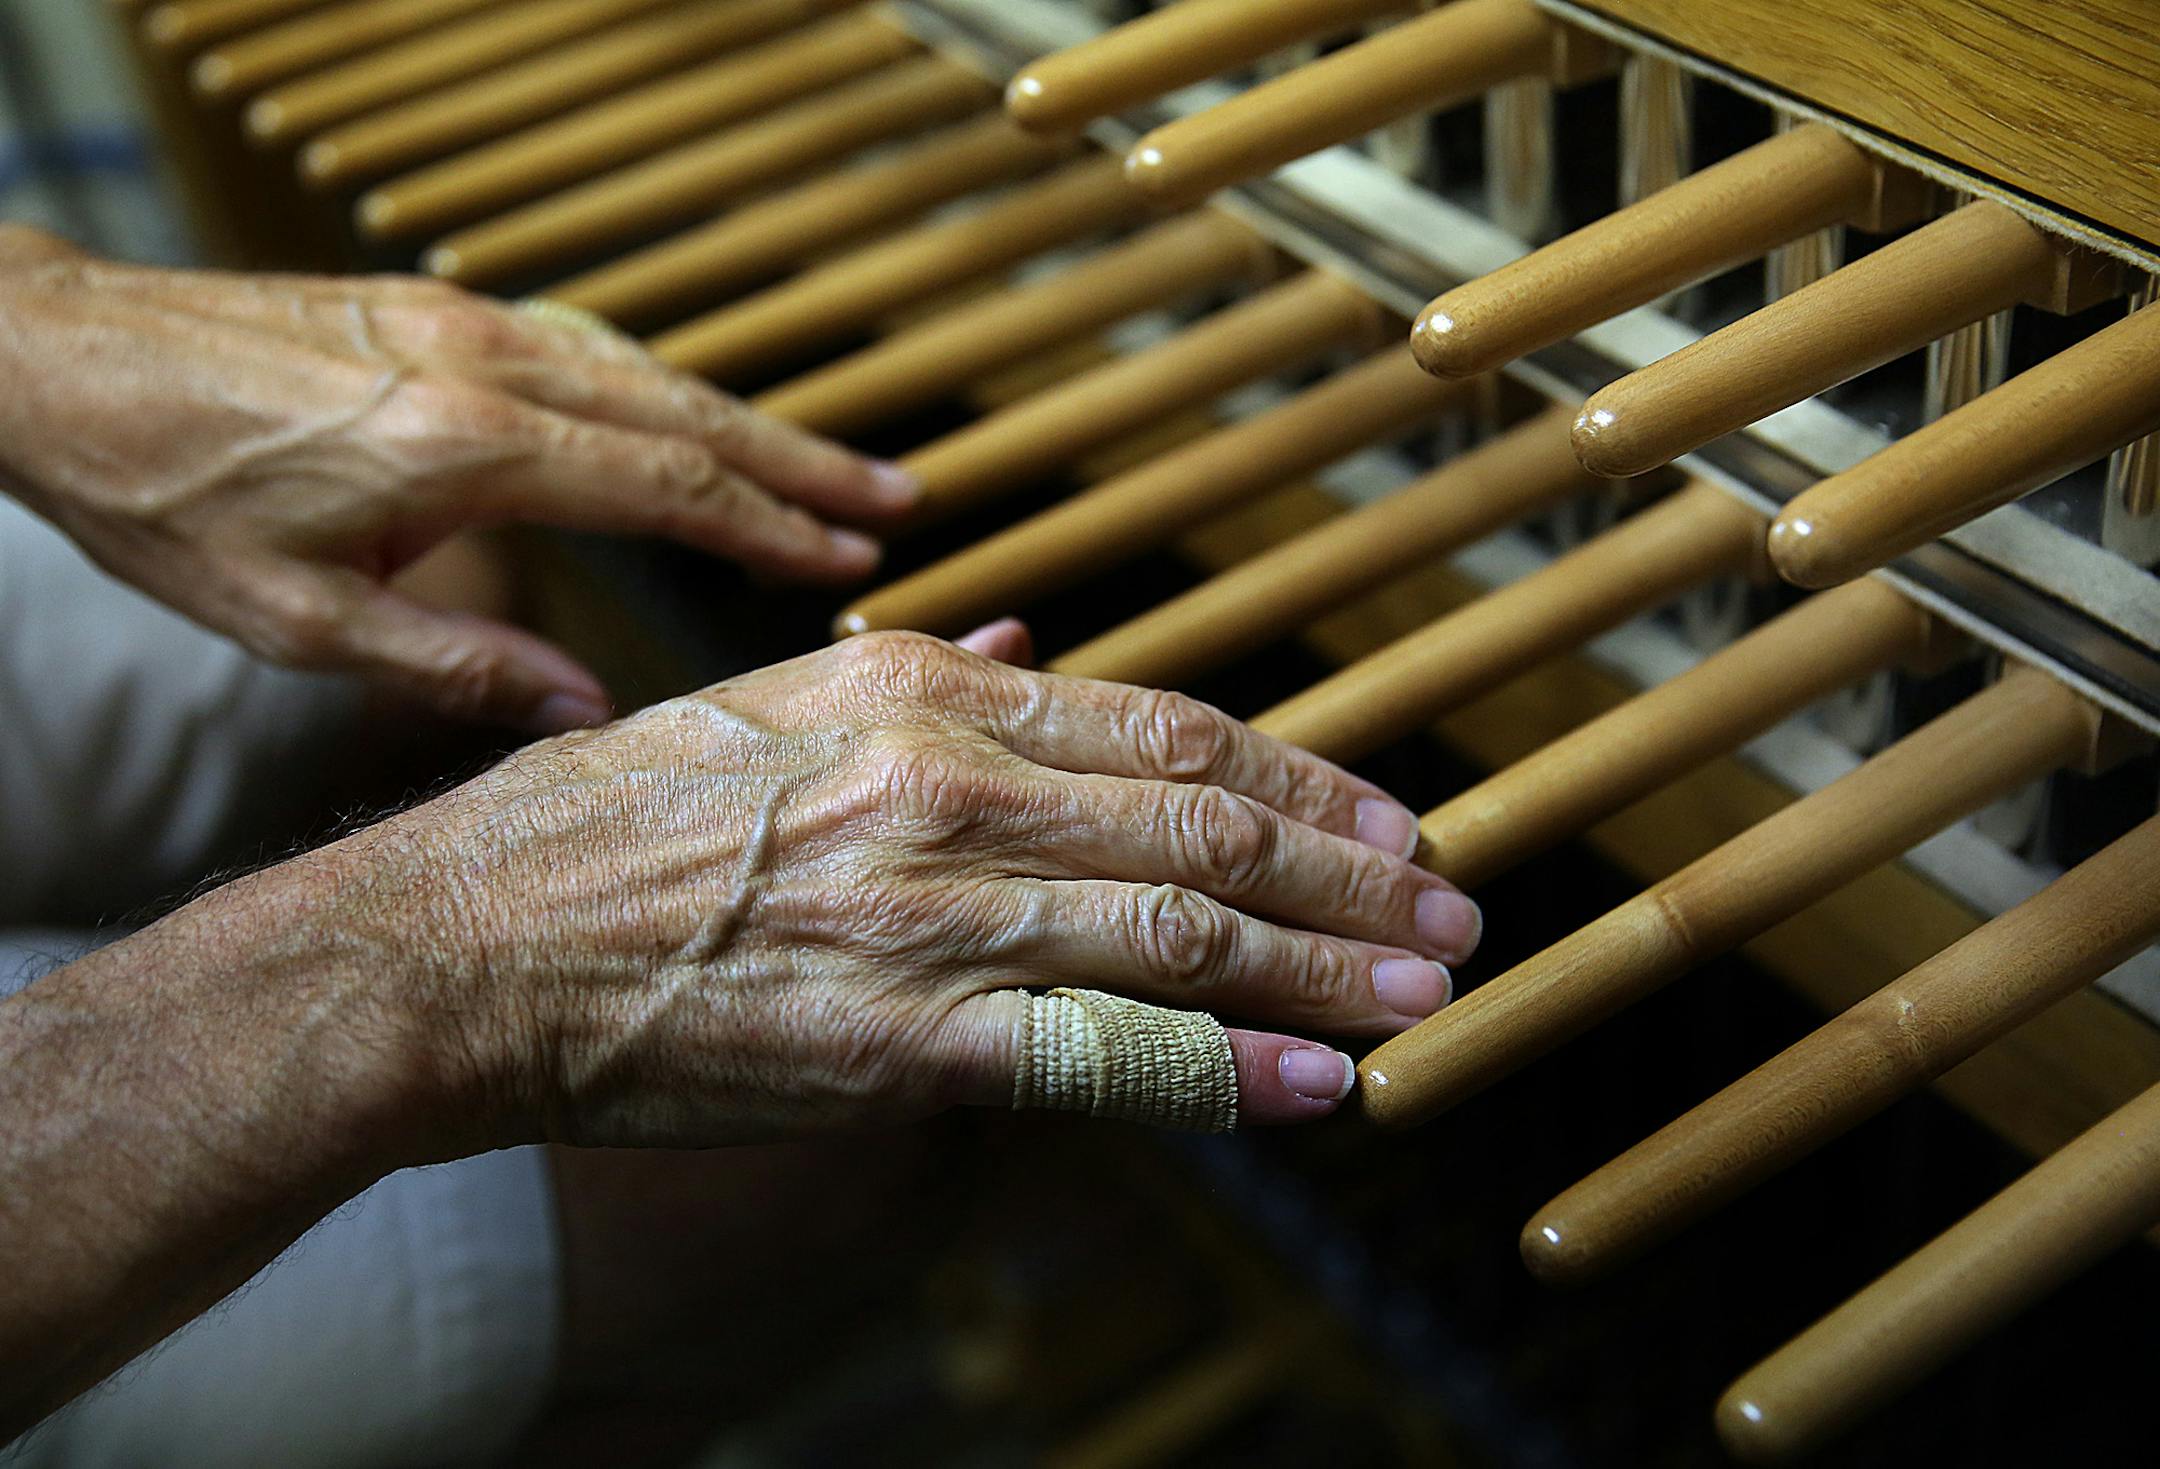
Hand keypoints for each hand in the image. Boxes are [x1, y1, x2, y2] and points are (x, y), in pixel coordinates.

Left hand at [0, 227, 916, 732]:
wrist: (55, 355)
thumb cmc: (165, 494)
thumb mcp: (298, 621)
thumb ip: (454, 665)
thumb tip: (580, 717)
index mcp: (466, 447)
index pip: (666, 488)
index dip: (771, 528)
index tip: (852, 558)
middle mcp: (487, 367)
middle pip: (687, 416)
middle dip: (801, 463)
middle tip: (898, 500)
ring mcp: (464, 324)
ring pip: (646, 370)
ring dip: (746, 420)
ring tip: (828, 466)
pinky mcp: (435, 311)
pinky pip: (587, 344)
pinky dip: (662, 387)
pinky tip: (691, 417)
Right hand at [364, 633, 1480, 1147]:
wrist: (463, 942)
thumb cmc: (606, 822)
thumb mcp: (764, 700)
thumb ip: (918, 673)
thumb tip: (1031, 644)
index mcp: (920, 693)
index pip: (1166, 729)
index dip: (1300, 777)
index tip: (1382, 817)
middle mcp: (946, 786)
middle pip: (1205, 825)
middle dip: (1348, 872)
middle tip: (1450, 908)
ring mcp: (929, 913)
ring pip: (1179, 929)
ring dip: (1324, 968)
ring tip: (1423, 994)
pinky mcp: (898, 1039)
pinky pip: (1097, 1051)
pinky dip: (1220, 1068)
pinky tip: (1310, 1086)